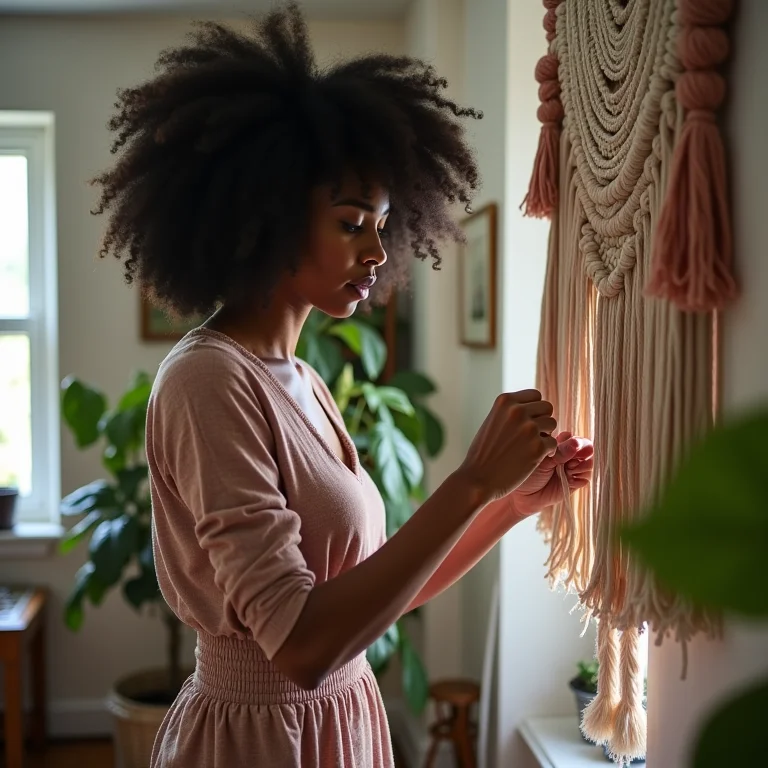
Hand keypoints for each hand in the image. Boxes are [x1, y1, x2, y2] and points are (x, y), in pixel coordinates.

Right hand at [457, 390, 558, 504]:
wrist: (478, 479)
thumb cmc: (484, 453)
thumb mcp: (492, 422)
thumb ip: (510, 412)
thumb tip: (533, 407)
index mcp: (505, 401)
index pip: (535, 395)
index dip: (534, 409)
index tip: (527, 422)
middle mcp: (517, 411)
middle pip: (547, 407)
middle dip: (542, 421)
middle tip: (531, 435)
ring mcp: (528, 428)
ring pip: (552, 424)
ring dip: (545, 435)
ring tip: (530, 446)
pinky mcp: (537, 447)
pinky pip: (553, 443)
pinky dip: (547, 451)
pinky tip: (533, 457)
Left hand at [511, 431, 593, 516]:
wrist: (524, 496)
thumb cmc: (528, 473)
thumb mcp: (542, 460)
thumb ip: (559, 452)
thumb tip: (576, 443)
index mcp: (558, 444)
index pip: (574, 437)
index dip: (573, 442)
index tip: (563, 449)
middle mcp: (568, 455)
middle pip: (586, 448)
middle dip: (580, 453)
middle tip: (569, 461)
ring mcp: (573, 468)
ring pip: (588, 462)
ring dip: (580, 466)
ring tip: (568, 470)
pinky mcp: (575, 482)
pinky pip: (586, 477)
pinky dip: (579, 478)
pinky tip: (568, 479)